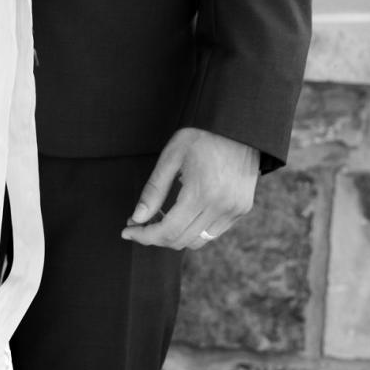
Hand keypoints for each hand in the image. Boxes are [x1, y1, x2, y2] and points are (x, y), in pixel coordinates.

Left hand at [122, 128, 258, 250]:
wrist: (239, 128)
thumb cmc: (202, 137)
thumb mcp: (172, 156)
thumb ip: (154, 189)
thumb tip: (137, 218)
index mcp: (201, 192)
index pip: (168, 231)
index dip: (144, 236)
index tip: (127, 231)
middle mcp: (220, 207)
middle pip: (180, 240)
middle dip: (155, 237)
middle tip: (139, 223)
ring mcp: (234, 211)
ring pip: (197, 241)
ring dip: (175, 236)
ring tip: (160, 220)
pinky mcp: (241, 210)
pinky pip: (212, 233)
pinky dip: (194, 231)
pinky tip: (183, 215)